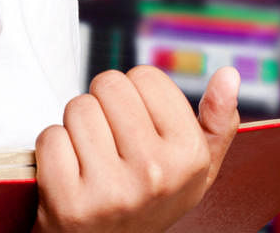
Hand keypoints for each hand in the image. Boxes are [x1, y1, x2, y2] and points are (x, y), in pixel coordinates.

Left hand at [33, 65, 239, 232]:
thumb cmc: (152, 200)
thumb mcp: (196, 170)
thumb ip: (217, 122)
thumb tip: (229, 75)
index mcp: (190, 156)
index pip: (145, 76)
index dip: (136, 97)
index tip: (139, 127)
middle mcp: (155, 173)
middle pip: (108, 85)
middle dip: (104, 105)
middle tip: (110, 142)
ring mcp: (111, 191)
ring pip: (77, 108)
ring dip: (77, 127)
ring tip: (91, 158)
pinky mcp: (69, 204)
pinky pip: (50, 137)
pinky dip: (54, 151)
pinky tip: (70, 174)